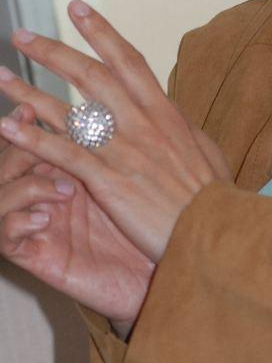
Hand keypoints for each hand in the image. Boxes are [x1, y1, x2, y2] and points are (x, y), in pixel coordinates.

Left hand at [0, 0, 232, 269]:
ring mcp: (123, 150)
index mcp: (164, 109)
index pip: (127, 59)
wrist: (216, 229)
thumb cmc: (212, 193)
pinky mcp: (108, 181)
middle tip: (22, 35)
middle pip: (90, 75)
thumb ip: (179, 124)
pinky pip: (63, 153)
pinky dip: (33, 138)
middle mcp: (141, 121)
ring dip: (29, 92)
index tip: (77, 7)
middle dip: (53, 52)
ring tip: (1, 76)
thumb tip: (170, 108)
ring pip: (68, 111)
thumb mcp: (202, 146)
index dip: (100, 31)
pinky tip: (7, 127)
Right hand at [0, 101, 154, 327]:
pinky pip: (7, 234)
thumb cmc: (158, 222)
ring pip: (2, 191)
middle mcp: (53, 191)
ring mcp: (43, 222)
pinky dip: (17, 220)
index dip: (37, 108)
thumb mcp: (149, 170)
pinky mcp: (39, 255)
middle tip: (23, 118)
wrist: (165, 272)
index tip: (41, 95)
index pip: (46, 132)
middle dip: (16, 135)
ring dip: (24, 181)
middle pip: (14, 156)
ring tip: (60, 189)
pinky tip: (41, 218)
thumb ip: (139, 135)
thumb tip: (143, 90)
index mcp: (77, 166)